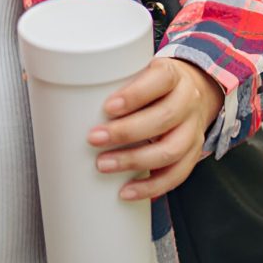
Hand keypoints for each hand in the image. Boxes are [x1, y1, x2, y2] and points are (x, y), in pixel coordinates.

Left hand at [87, 56, 225, 201]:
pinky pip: (177, 174)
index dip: (135, 95)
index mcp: (172, 75)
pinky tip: (127, 191)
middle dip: (126, 132)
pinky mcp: (193, 153)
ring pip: (171, 150)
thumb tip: (68, 103)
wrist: (192, 90)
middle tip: (94, 139)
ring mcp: (193, 129)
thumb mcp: (141, 71)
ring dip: (135, 161)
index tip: (107, 107)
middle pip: (164, 118)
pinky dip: (151, 186)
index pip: (160, 80)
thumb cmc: (154, 84)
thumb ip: (116, 84)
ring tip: (104, 165)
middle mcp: (187, 101)